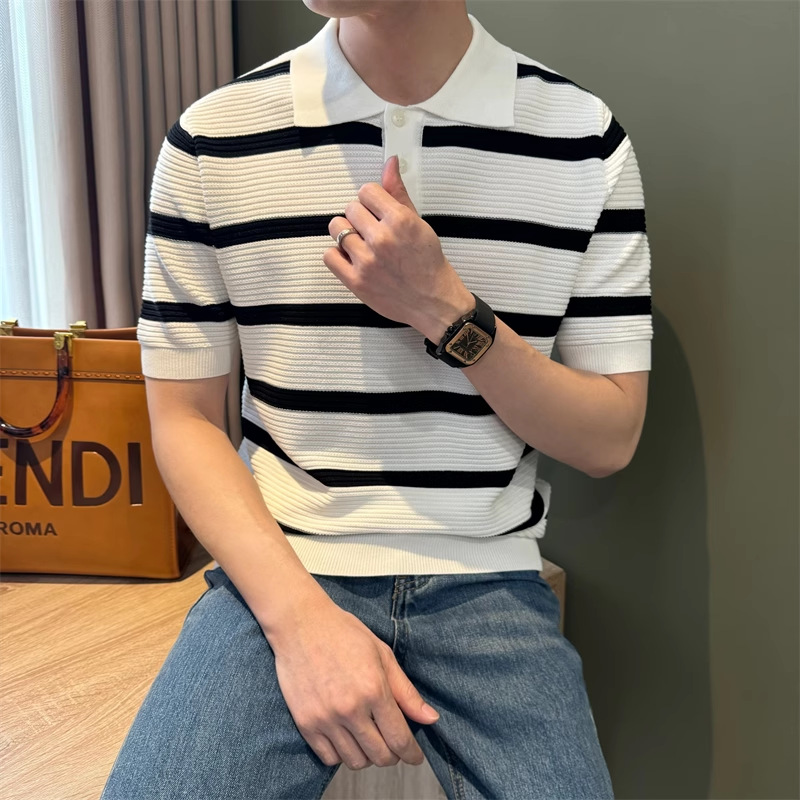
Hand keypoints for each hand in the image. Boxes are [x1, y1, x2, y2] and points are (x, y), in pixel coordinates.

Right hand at [268, 596, 439, 769]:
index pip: (399, 738)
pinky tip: (346, 738)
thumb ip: (405, 691)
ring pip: (354, 761)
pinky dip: (342, 754)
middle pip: (379, 756)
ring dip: (367, 755)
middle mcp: (350, 709)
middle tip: (392, 744)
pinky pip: (329, 758)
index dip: (411, 753)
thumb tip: (430, 719)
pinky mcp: (305, 723)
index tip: (415, 757)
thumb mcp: (382, 654)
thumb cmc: (345, 634)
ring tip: (368, 738)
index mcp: (373, 689)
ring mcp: (325, 718)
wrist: (301, 624)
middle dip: (392, 755)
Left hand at [323, 154, 474, 341]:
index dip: (372, 201)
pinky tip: (352, 259)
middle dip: (360, 217)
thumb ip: (398, 194)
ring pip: (336, 229)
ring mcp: (366, 261)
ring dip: (348, 235)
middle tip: (373, 232)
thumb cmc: (428, 263)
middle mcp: (382, 239)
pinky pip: (329, 255)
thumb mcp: (418, 224)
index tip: (379, 212)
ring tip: (363, 245)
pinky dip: (337, 255)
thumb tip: (389, 163)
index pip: (367, 191)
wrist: (434, 302)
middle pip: (350, 208)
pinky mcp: (356, 281)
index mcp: (400, 221)